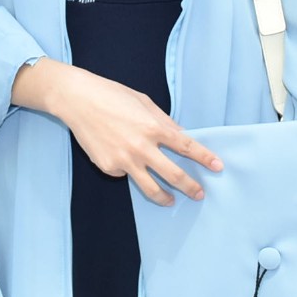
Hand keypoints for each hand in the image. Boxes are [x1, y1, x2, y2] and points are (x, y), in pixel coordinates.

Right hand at [12, 58, 221, 205]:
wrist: (78, 100)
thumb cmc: (112, 95)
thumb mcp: (143, 102)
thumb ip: (163, 121)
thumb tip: (180, 136)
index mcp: (154, 127)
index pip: (186, 146)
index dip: (204, 157)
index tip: (218, 167)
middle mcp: (142, 147)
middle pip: (174, 175)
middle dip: (191, 187)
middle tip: (199, 194)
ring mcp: (124, 160)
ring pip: (151, 188)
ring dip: (165, 197)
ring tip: (171, 201)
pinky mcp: (109, 168)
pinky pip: (125, 174)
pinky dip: (130, 171)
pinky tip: (122, 158)